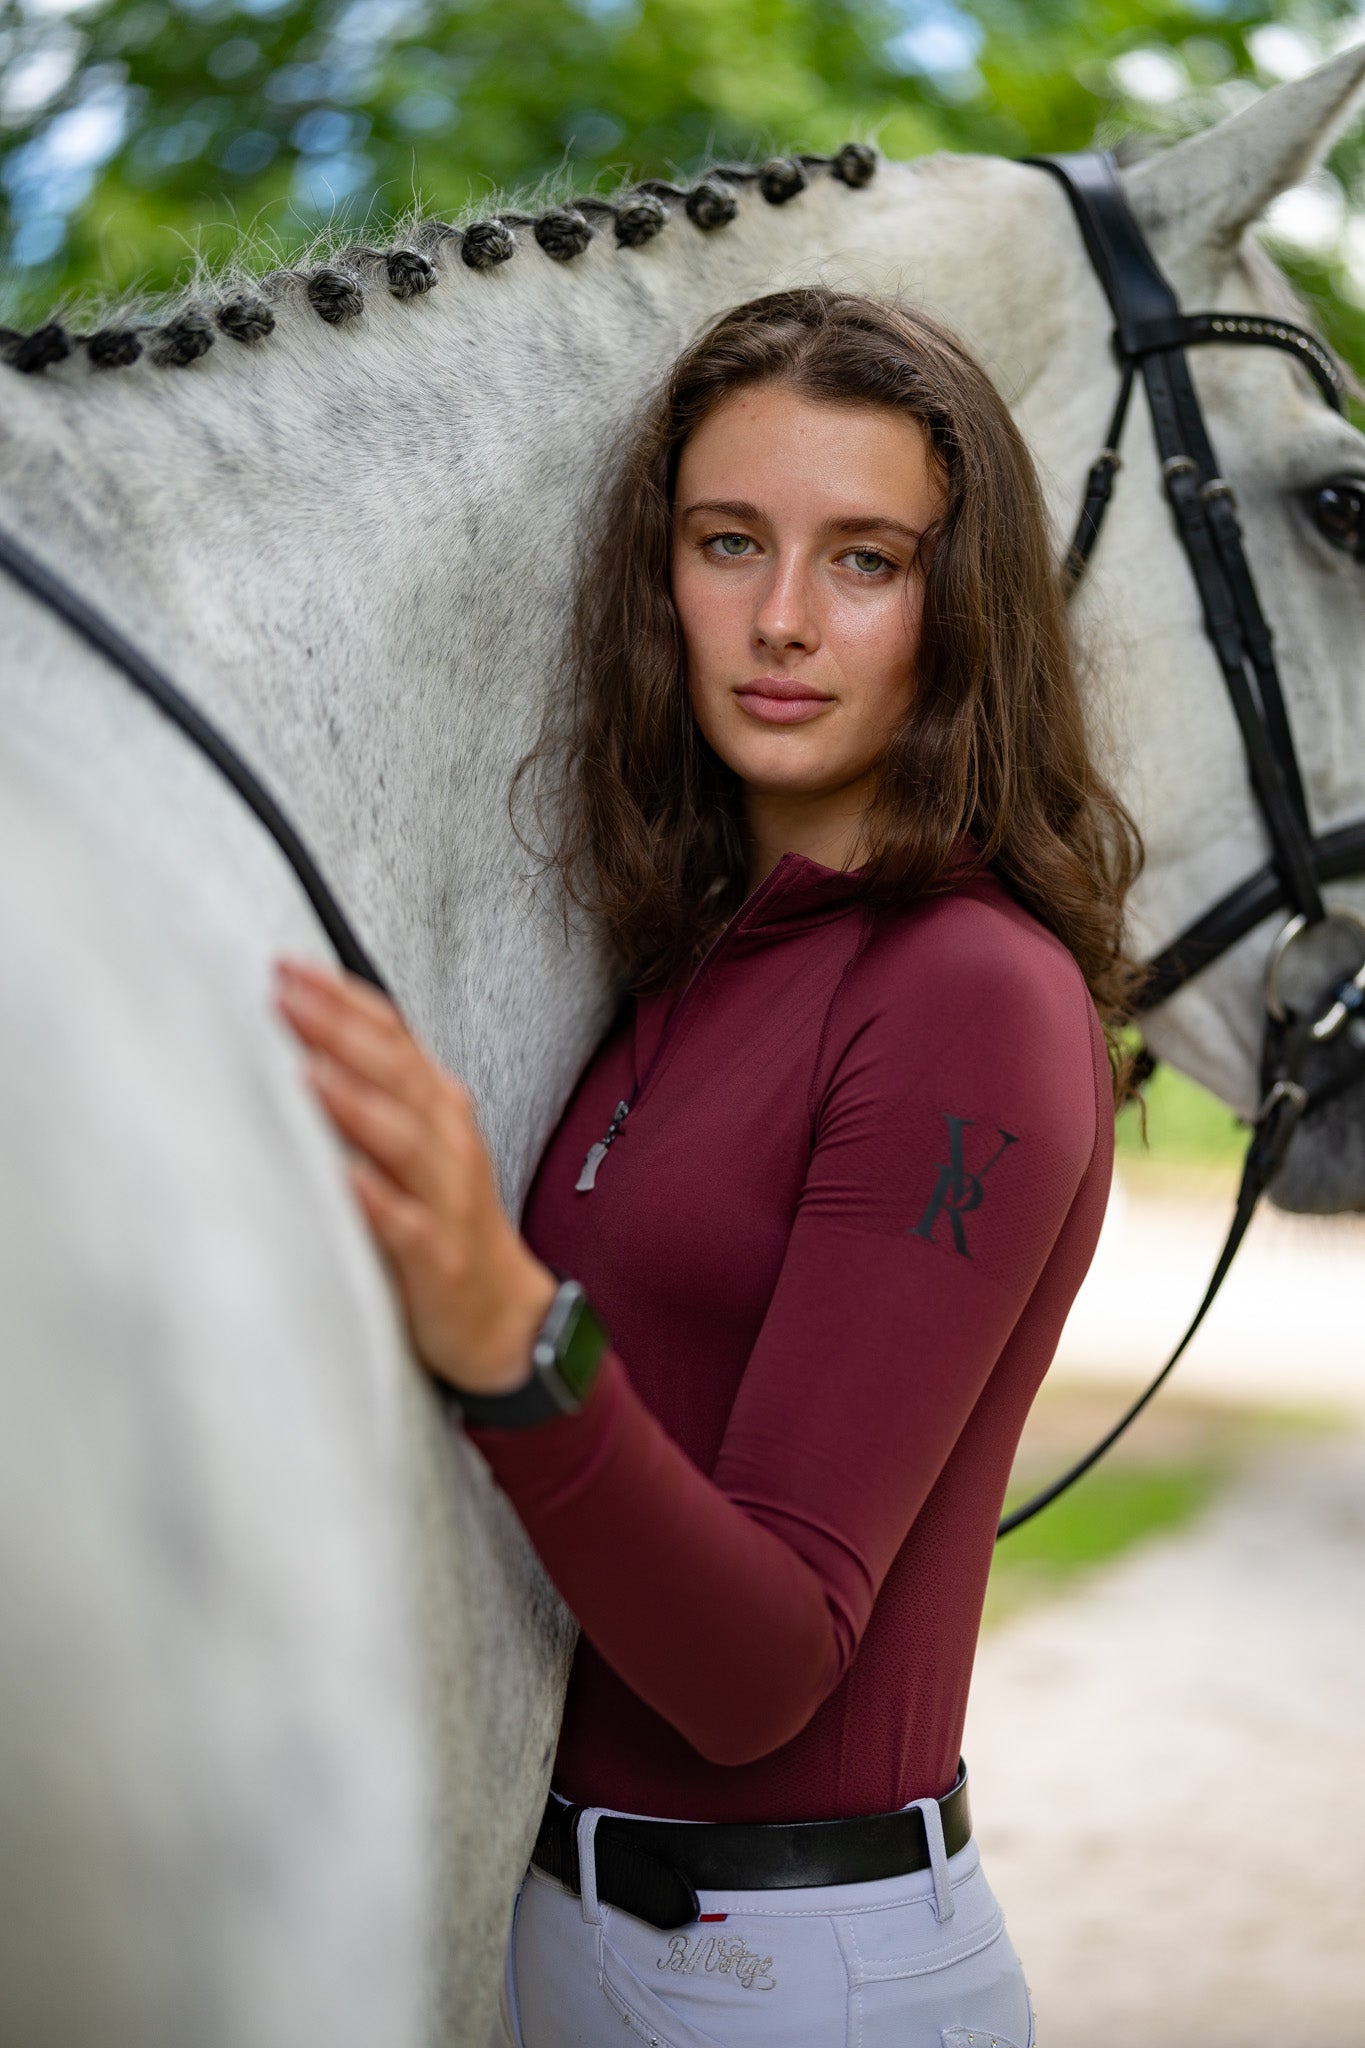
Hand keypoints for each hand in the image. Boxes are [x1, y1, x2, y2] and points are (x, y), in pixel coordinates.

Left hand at [273, 958, 557, 1394]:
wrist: (502, 1315)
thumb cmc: (443, 1220)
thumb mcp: (417, 1145)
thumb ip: (372, 1094)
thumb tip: (295, 1041)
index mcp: (437, 1108)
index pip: (393, 1035)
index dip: (344, 997)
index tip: (288, 966)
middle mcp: (446, 1142)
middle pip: (395, 1072)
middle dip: (339, 1030)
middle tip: (284, 995)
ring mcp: (445, 1199)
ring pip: (403, 1139)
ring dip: (355, 1102)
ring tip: (308, 1072)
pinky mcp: (435, 1258)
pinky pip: (405, 1224)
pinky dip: (375, 1198)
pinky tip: (344, 1180)